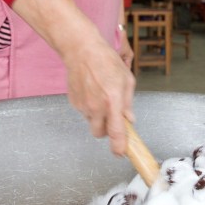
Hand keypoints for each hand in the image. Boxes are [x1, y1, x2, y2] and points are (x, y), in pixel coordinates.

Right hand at [12, 0, 134, 155]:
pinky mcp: (74, 102)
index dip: (119, 147)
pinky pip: (84, 112)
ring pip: (92, 122)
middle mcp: (96, 107)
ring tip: (101, 96)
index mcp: (112, 101)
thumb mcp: (126, 79)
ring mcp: (83, 106)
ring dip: (98, 117)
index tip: (121, 153)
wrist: (81, 50)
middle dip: (107, 131)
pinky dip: (89, 108)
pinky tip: (91, 91)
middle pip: (100, 134)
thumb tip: (129, 120)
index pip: (116, 132)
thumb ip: (128, 103)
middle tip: (112, 117)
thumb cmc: (106, 61)